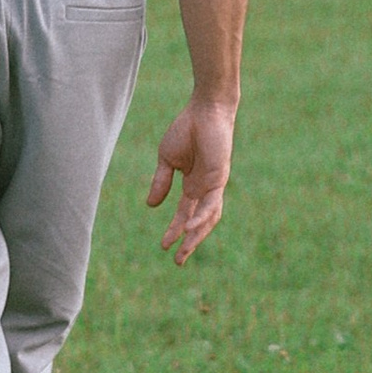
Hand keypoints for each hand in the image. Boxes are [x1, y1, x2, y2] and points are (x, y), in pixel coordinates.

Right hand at [146, 95, 237, 261]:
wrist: (203, 110)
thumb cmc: (186, 129)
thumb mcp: (167, 160)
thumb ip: (161, 182)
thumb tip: (151, 206)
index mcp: (192, 186)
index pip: (185, 215)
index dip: (174, 231)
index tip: (163, 246)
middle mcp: (205, 189)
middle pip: (199, 222)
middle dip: (189, 242)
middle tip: (178, 261)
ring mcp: (214, 185)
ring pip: (208, 217)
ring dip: (197, 235)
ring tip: (184, 251)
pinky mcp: (219, 177)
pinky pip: (211, 203)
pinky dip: (201, 217)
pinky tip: (190, 228)